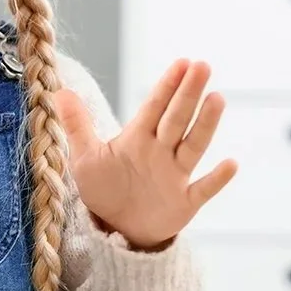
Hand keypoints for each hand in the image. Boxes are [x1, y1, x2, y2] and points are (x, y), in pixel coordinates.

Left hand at [53, 59, 237, 249]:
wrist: (117, 228)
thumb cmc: (105, 188)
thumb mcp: (85, 157)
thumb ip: (77, 125)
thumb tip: (59, 92)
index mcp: (137, 138)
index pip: (155, 106)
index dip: (167, 85)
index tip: (183, 62)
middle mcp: (160, 152)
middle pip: (176, 118)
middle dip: (188, 93)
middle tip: (203, 66)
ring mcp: (175, 176)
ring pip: (193, 146)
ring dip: (205, 124)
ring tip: (217, 98)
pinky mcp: (184, 202)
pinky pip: (203, 188)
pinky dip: (217, 178)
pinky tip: (231, 162)